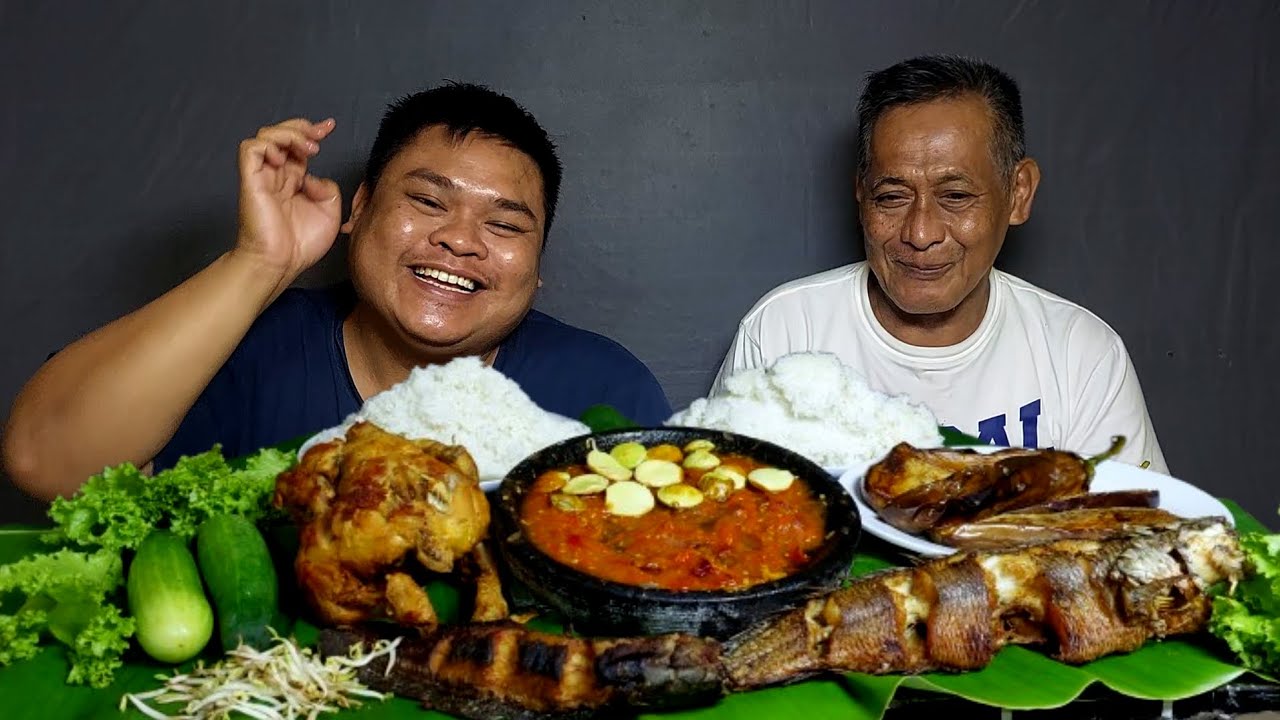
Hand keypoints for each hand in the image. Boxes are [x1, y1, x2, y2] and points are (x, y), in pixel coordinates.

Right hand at [234, 118, 342, 278]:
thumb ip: (328, 189)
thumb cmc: (301, 245)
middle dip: (301, 126)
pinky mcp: (251, 180)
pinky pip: (250, 148)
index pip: (299, 146)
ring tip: (308, 149)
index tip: (330, 126)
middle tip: (320, 134)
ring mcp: (263, 176)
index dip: (312, 131)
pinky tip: (284, 159)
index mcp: (294, 181)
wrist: (281, 263)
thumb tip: (313, 176)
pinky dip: (268, 144)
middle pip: (281, 134)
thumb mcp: (330, 213)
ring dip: (289, 134)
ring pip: (265, 135)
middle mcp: (277, 175)